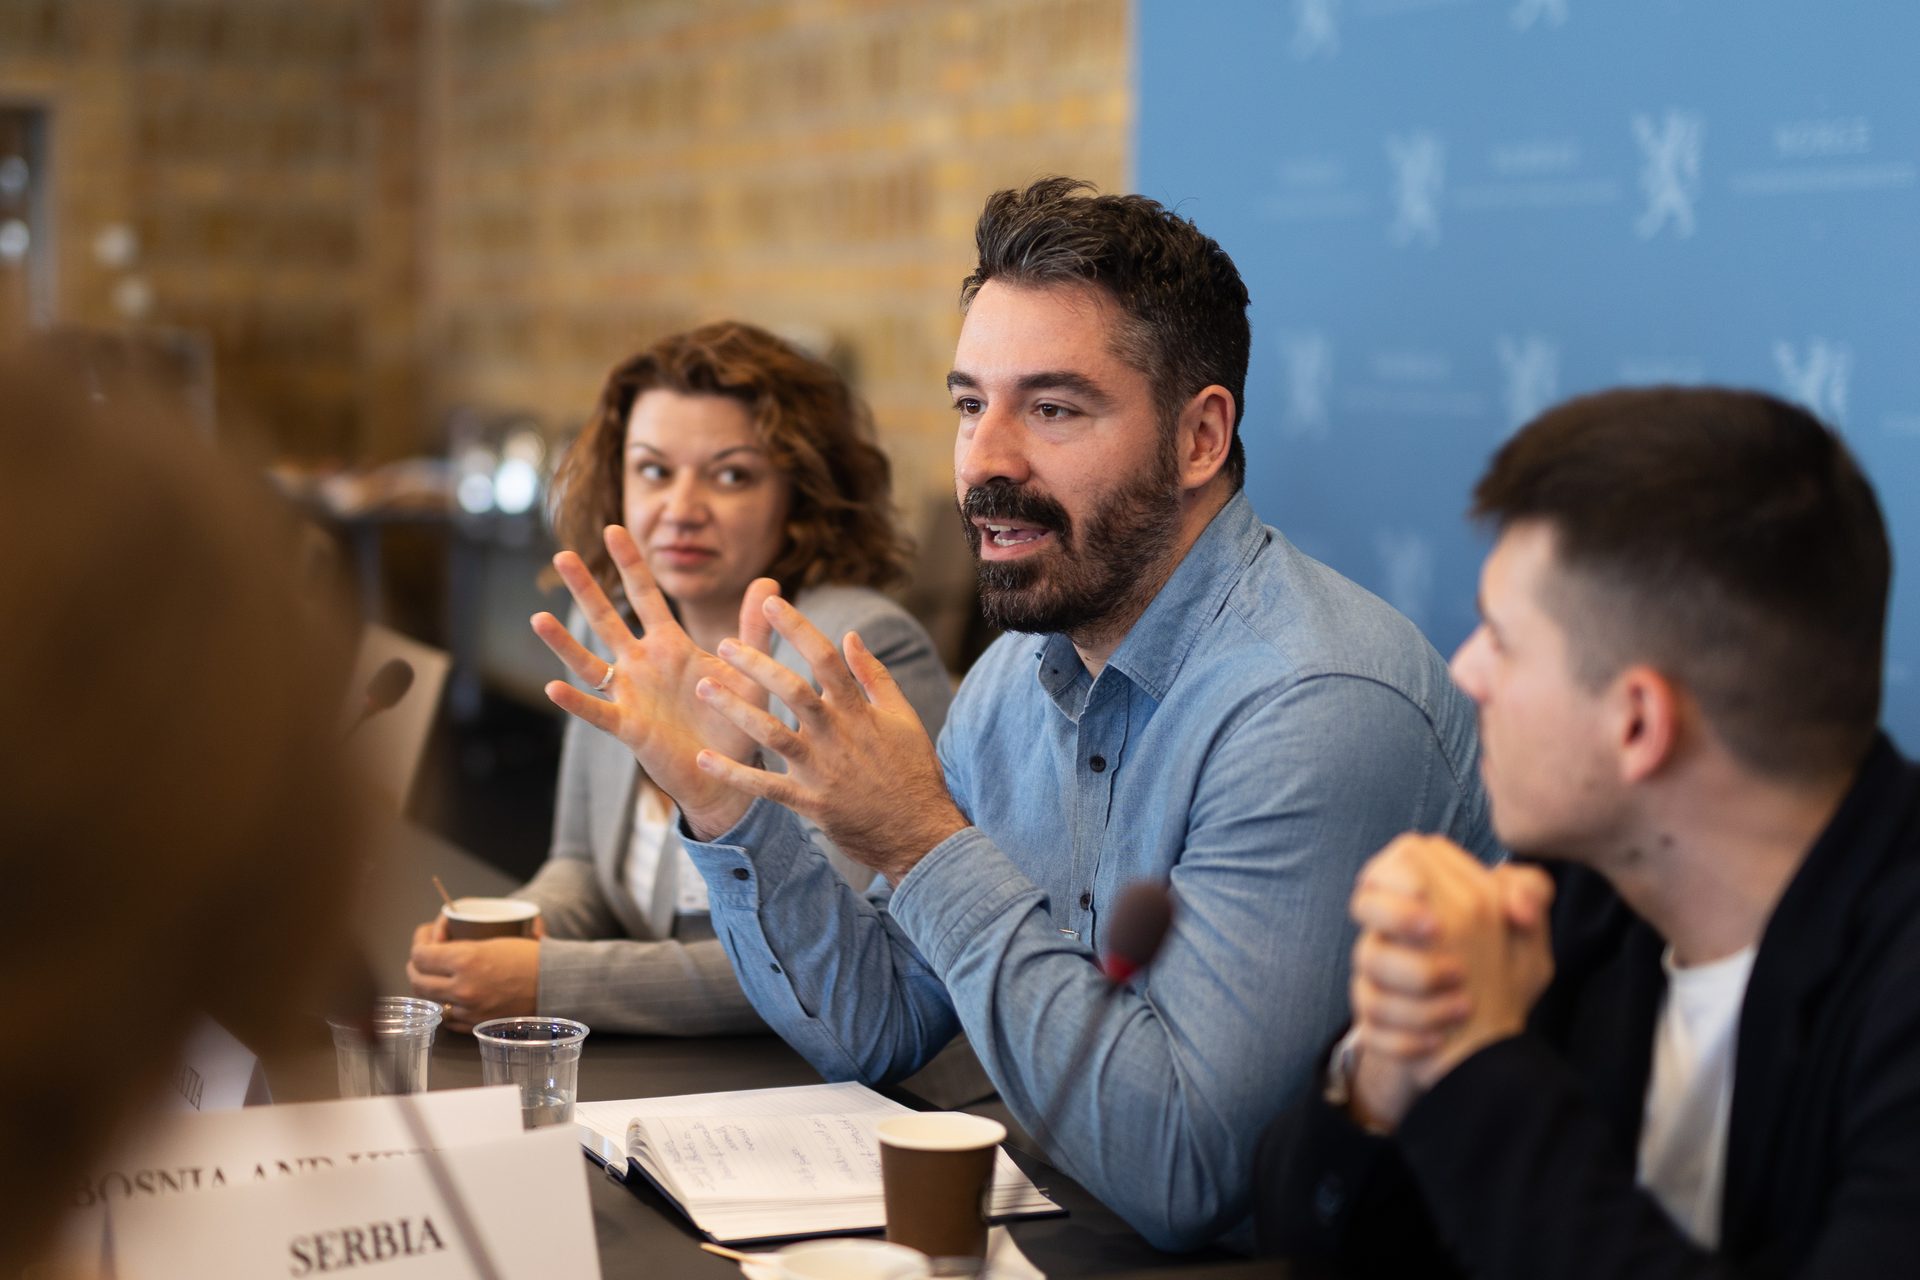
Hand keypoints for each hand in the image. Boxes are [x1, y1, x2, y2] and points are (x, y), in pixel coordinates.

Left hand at [407, 922, 541, 1032]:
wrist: (555, 983)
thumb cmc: (528, 956)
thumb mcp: (491, 940)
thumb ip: (459, 945)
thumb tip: (438, 941)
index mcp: (465, 960)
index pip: (420, 955)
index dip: (419, 943)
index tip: (426, 938)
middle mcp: (461, 987)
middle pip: (417, 980)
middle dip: (415, 966)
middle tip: (423, 958)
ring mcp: (468, 1010)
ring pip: (430, 1000)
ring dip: (428, 986)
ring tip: (435, 977)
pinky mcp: (476, 1025)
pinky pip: (448, 1018)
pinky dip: (445, 1005)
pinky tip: (451, 995)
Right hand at [531, 526, 775, 837]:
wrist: (727, 773)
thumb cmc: (735, 721)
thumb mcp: (750, 672)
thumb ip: (755, 630)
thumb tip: (769, 581)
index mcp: (670, 646)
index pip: (647, 596)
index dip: (632, 563)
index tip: (615, 527)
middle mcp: (642, 665)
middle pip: (607, 619)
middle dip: (586, 588)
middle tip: (563, 554)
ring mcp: (630, 695)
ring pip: (589, 663)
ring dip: (563, 642)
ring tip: (537, 618)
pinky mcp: (628, 728)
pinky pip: (596, 711)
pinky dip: (575, 701)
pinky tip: (552, 687)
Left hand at [692, 596, 967, 880]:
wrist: (919, 831)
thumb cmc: (912, 770)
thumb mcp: (903, 717)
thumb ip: (874, 676)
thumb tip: (851, 636)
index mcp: (858, 711)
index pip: (825, 658)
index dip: (797, 627)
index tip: (771, 602)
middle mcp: (836, 735)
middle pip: (792, 690)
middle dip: (756, 663)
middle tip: (723, 644)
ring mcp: (821, 769)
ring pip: (771, 733)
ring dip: (735, 709)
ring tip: (704, 687)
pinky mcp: (810, 802)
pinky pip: (765, 787)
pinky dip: (734, 773)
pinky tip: (703, 758)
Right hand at [1343, 836, 1554, 1127]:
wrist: (1482, 1050)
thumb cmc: (1502, 980)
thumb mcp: (1527, 938)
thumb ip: (1532, 897)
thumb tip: (1516, 908)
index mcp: (1426, 901)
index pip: (1400, 858)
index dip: (1404, 868)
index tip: (1431, 893)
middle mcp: (1394, 934)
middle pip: (1363, 901)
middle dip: (1396, 913)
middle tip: (1437, 931)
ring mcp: (1379, 979)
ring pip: (1369, 963)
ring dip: (1417, 979)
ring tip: (1463, 1002)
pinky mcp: (1374, 1024)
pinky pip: (1372, 1023)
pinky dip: (1406, 1034)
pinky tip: (1439, 1039)